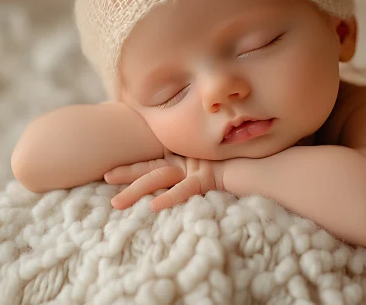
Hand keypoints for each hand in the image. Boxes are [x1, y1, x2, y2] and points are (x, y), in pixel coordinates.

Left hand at [104, 151, 225, 210]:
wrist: (260, 165)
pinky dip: (169, 199)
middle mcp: (185, 161)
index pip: (151, 163)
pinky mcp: (207, 179)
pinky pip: (185, 191)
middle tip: (104, 179)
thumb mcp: (207, 166)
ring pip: (160, 179)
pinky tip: (154, 208)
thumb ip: (191, 169)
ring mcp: (195, 168)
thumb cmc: (235, 165)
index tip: (107, 172)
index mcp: (183, 158)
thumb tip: (172, 181)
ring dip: (137, 190)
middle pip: (150, 169)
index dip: (130, 166)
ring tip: (117, 202)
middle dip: (126, 174)